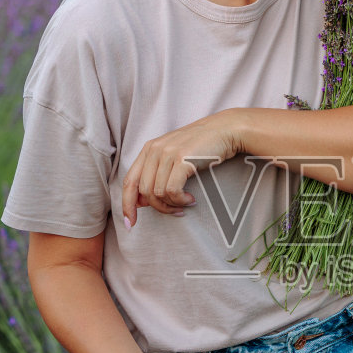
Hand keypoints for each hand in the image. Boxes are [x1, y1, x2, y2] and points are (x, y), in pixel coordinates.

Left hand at [122, 110, 243, 227]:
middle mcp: (154, 150)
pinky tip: (190, 199)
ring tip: (185, 204)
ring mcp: (167, 153)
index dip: (127, 205)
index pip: (129, 181)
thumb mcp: (174, 155)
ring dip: (172, 205)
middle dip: (158, 208)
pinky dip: (180, 200)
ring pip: (158, 193)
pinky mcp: (182, 159)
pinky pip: (172, 191)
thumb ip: (157, 173)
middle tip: (175, 211)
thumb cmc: (203, 146)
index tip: (130, 223)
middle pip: (143, 191)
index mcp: (149, 149)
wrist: (226, 130)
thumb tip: (141, 201)